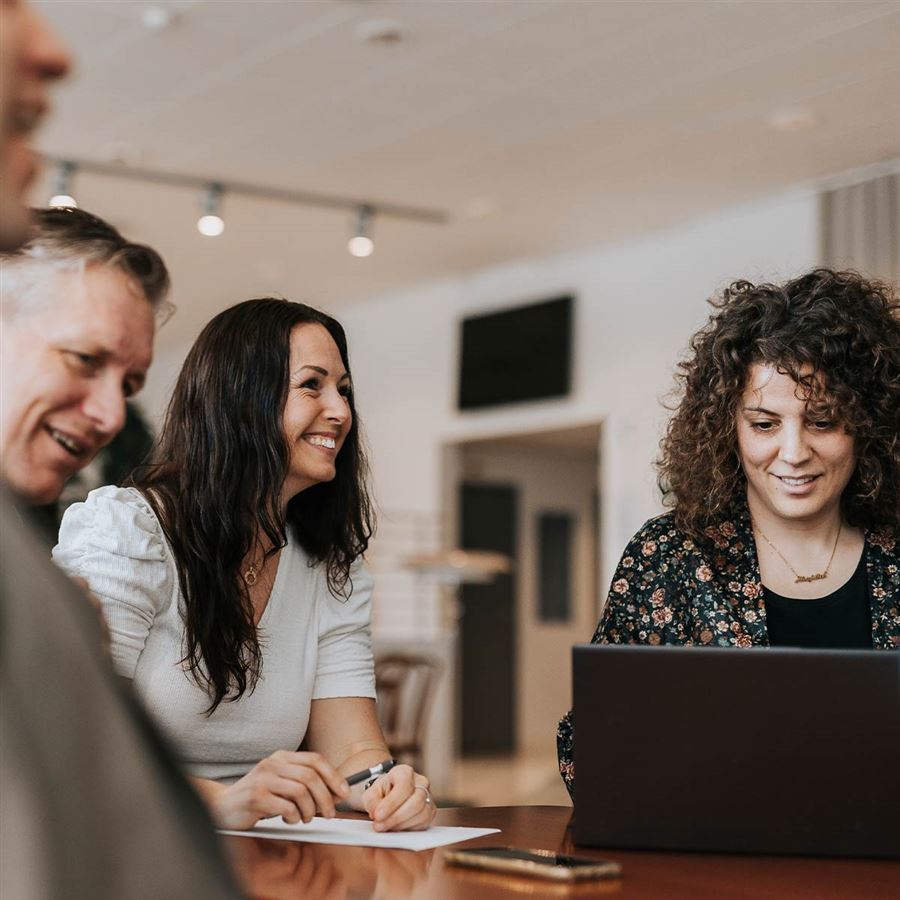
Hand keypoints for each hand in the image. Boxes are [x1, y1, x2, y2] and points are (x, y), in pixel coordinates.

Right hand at [214, 750, 349, 830]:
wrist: (222, 807)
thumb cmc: (257, 799)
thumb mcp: (283, 787)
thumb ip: (307, 787)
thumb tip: (337, 792)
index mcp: (281, 757)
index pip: (315, 760)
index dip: (333, 775)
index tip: (344, 791)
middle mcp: (272, 764)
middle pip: (311, 776)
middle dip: (325, 798)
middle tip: (328, 814)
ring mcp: (263, 779)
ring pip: (301, 791)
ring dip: (309, 810)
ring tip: (304, 818)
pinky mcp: (256, 797)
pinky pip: (286, 807)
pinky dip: (294, 817)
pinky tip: (289, 820)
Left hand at [362, 764, 435, 831]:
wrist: (389, 795)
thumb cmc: (382, 792)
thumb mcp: (371, 793)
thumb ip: (372, 801)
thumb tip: (376, 813)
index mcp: (404, 772)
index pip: (404, 785)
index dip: (391, 803)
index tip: (378, 815)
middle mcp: (420, 781)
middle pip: (416, 801)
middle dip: (396, 817)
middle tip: (379, 826)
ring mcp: (428, 796)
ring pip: (422, 813)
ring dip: (401, 824)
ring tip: (386, 827)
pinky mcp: (431, 810)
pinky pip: (424, 822)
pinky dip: (408, 828)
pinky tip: (396, 828)